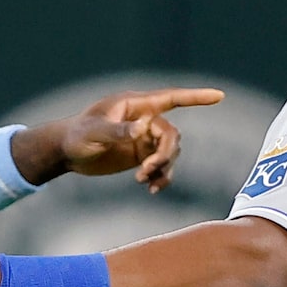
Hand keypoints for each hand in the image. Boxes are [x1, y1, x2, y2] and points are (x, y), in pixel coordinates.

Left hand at [48, 87, 224, 191]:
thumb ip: (118, 131)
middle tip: (147, 171)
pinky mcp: (141, 155)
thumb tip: (143, 128)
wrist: (66, 152)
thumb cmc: (76, 135)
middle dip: (165, 155)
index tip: (219, 96)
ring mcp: (144, 138)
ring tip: (142, 182)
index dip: (196, 98)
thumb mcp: (94, 133)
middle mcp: (144, 119)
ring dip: (162, 169)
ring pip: (170, 153)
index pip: (172, 98)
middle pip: (172, 135)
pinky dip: (160, 178)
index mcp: (135, 106)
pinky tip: (150, 189)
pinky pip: (161, 167)